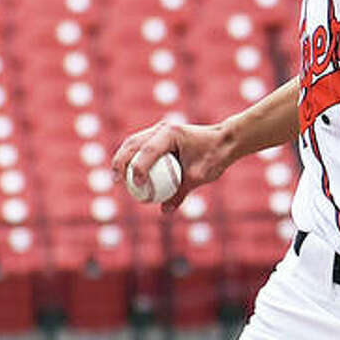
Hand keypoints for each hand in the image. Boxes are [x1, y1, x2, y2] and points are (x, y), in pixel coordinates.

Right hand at [111, 118, 232, 212]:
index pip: (149, 150)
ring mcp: (160, 131)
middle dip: (121, 162)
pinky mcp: (159, 137)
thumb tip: (164, 210)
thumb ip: (181, 192)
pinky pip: (140, 148)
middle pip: (134, 143)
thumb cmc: (214, 158)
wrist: (223, 142)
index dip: (139, 167)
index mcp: (172, 133)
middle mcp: (163, 129)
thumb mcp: (199, 177)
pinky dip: (132, 160)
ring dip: (122, 159)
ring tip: (116, 179)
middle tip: (116, 182)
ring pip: (133, 143)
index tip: (136, 185)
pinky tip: (128, 177)